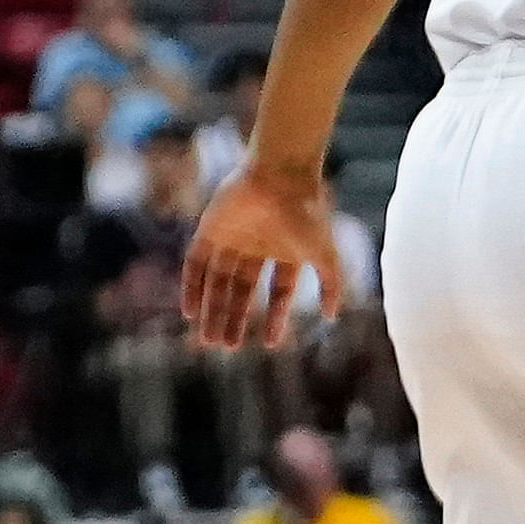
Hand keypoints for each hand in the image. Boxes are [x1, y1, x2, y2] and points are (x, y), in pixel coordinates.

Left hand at [175, 153, 342, 345]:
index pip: (277, 292)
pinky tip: (190, 311)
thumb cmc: (305, 213)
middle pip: (241, 291)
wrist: (279, 176)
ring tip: (209, 340)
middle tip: (227, 347)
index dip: (274, 317)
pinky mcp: (209, 229)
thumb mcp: (324, 254)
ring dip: (212, 310)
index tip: (268, 344)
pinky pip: (195, 263)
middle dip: (234, 319)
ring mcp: (231, 238)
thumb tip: (334, 316)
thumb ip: (332, 284)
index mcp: (284, 252)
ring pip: (217, 281)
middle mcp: (256, 247)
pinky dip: (191, 287)